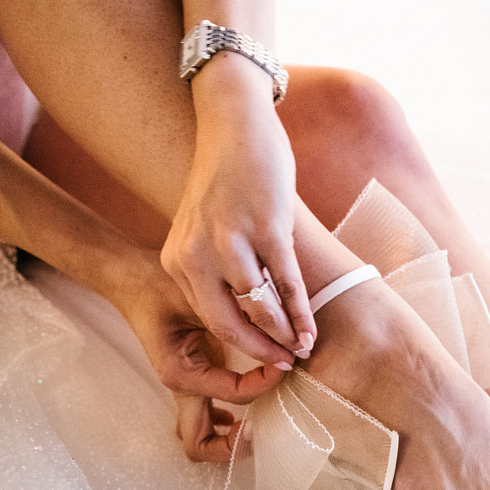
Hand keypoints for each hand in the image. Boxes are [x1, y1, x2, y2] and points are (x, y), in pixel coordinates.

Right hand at [116, 250, 289, 463]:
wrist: (132, 278)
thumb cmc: (162, 284)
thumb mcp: (201, 297)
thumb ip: (240, 319)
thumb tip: (283, 336)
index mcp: (181, 372)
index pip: (237, 394)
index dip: (268, 381)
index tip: (286, 360)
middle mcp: (181, 387)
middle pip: (200, 444)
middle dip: (234, 446)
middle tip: (264, 428)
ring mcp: (184, 389)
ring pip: (200, 436)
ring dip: (227, 439)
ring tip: (259, 421)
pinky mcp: (190, 382)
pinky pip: (205, 416)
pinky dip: (225, 420)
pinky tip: (247, 402)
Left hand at [160, 57, 316, 365]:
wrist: (235, 123)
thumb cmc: (226, 177)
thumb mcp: (204, 227)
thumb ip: (214, 267)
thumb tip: (246, 309)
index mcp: (177, 259)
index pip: (209, 319)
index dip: (241, 346)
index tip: (265, 359)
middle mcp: (197, 254)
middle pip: (229, 323)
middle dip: (261, 350)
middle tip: (286, 365)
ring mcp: (232, 240)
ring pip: (259, 308)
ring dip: (285, 334)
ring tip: (303, 348)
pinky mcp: (266, 226)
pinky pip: (286, 282)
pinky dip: (301, 311)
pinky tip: (311, 329)